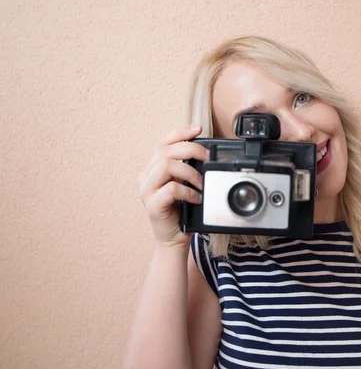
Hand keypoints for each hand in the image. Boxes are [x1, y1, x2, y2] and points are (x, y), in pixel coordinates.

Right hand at [137, 125, 208, 249]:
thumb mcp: (184, 185)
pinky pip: (171, 189)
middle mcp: (146, 177)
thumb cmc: (181, 212)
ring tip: (201, 184)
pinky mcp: (152, 205)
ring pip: (167, 166)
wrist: (173, 239)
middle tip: (207, 159)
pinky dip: (188, 191)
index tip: (198, 129)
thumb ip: (187, 168)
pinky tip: (196, 198)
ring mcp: (146, 191)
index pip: (162, 142)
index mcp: (152, 169)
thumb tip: (204, 152)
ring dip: (190, 172)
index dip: (180, 132)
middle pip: (166, 151)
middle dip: (191, 150)